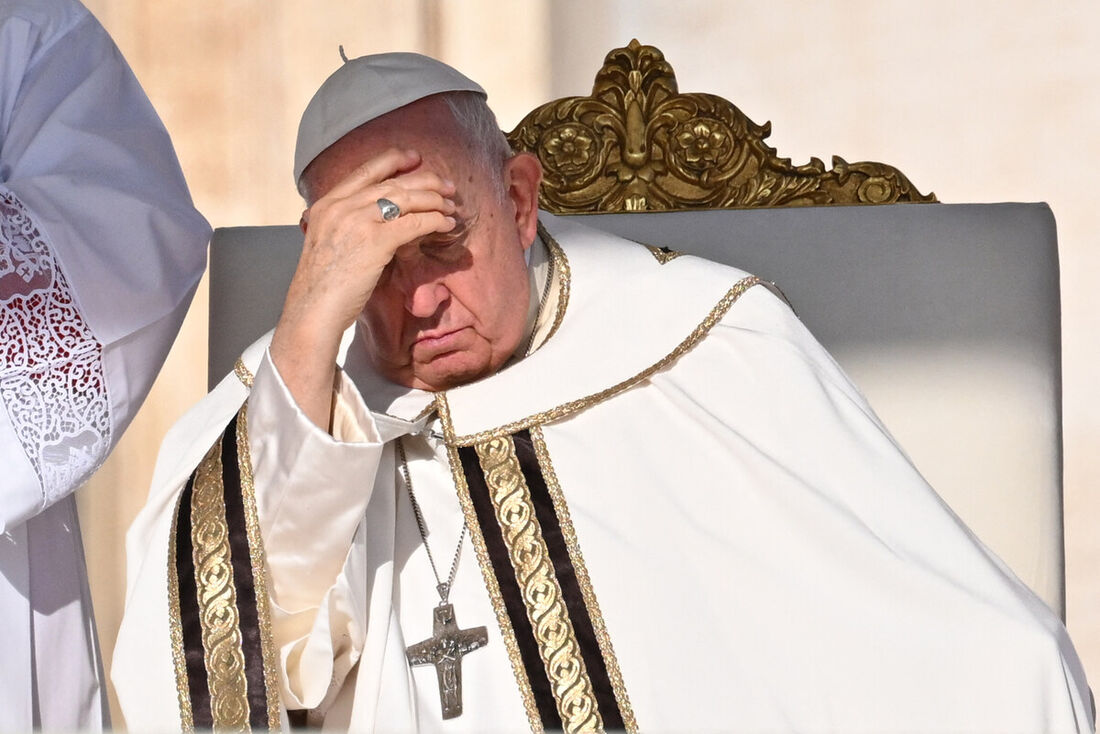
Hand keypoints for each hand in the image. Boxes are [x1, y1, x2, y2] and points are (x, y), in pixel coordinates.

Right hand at [269, 148, 455, 428]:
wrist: (312, 311)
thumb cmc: (323, 287)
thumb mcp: (328, 244)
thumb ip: (346, 226)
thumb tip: (379, 222)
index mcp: (327, 203)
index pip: (365, 171)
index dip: (394, 161)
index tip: (415, 159)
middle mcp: (340, 206)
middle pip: (392, 183)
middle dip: (425, 182)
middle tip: (447, 187)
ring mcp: (356, 221)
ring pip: (405, 199)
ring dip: (435, 201)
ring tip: (452, 207)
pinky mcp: (373, 241)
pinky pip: (413, 223)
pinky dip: (434, 220)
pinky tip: (447, 225)